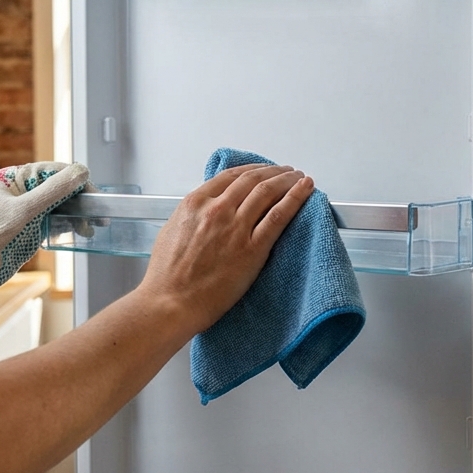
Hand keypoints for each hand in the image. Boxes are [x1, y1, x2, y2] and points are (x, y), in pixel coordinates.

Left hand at [0, 161, 86, 343]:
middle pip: (59, 189)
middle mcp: (20, 193)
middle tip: (97, 217)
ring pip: (58, 207)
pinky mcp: (25, 230)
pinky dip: (66, 227)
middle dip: (80, 201)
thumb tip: (80, 171)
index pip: (53, 172)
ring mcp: (23, 212)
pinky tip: (77, 233)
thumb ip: (53, 191)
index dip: (77, 181)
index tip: (94, 196)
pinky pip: (52, 222)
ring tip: (88, 229)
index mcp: (14, 180)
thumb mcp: (23, 211)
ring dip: (76, 216)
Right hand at [136, 164, 313, 335]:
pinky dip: (295, 199)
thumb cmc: (167, 276)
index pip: (231, 176)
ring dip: (288, 180)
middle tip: (287, 171)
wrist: (170, 302)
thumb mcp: (172, 231)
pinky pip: (279, 216)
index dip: (253, 169)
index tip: (264, 170)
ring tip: (299, 178)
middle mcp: (217, 210)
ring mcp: (236, 228)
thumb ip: (193, 216)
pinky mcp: (252, 249)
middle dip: (274, 172)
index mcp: (195, 203)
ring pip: (268, 192)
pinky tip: (306, 190)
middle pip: (253, 180)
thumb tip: (206, 211)